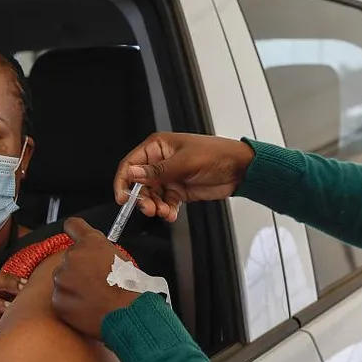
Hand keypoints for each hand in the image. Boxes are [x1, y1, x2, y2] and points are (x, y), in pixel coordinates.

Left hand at [52, 218, 140, 339]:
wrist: (127, 314)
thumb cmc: (129, 288)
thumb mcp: (122, 257)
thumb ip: (102, 250)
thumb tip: (96, 254)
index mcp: (90, 243)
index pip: (73, 225)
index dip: (75, 231)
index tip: (75, 234)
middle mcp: (72, 257)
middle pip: (69, 258)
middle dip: (79, 267)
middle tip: (96, 279)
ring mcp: (62, 279)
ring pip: (63, 278)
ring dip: (74, 285)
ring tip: (94, 295)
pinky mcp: (58, 299)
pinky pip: (61, 297)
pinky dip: (71, 302)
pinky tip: (87, 306)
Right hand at [114, 132, 255, 221]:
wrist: (239, 169)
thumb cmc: (216, 155)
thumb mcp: (185, 162)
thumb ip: (157, 171)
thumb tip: (132, 173)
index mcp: (158, 147)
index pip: (131, 164)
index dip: (123, 181)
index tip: (123, 198)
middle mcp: (160, 162)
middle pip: (139, 184)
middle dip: (142, 199)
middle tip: (150, 209)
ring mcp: (169, 177)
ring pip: (152, 196)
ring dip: (155, 207)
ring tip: (165, 212)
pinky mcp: (178, 191)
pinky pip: (165, 203)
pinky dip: (167, 210)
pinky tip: (172, 214)